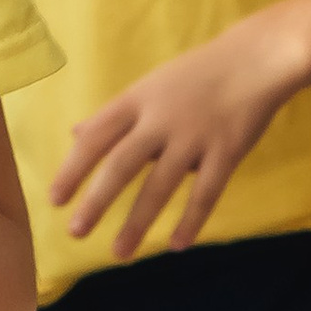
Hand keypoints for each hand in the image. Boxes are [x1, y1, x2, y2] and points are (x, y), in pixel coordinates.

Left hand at [51, 13, 305, 257]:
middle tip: (76, 232)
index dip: (72, 169)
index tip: (54, 199)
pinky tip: (177, 244)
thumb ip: (114, 115)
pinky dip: (191, 219)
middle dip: (96, 201)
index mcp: (136, 101)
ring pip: (160, 185)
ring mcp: (194, 136)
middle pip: (121, 164)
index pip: (95, 138)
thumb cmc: (196, 75)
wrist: (256, 58)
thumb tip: (76, 134)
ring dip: (138, 222)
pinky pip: (206, 191)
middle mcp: (160, 119)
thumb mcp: (148, 87)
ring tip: (119, 252)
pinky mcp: (227, 150)